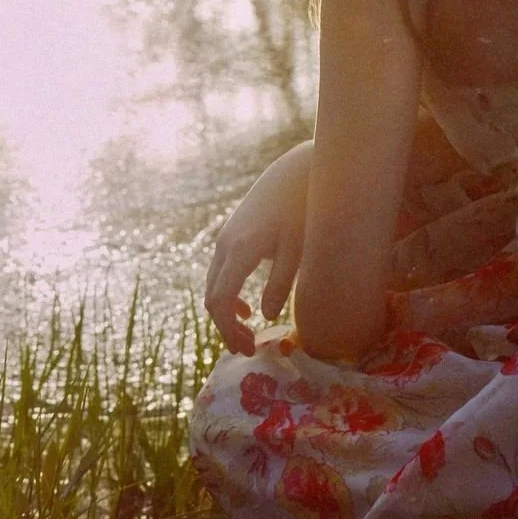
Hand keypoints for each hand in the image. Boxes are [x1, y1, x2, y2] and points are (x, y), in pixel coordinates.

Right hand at [204, 141, 311, 355]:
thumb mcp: (299, 248)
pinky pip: (221, 272)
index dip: (229, 330)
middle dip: (227, 327)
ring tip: (249, 335)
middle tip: (250, 350)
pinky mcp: (233, 234)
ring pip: (214, 285)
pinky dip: (228, 295)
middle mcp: (226, 244)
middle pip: (212, 297)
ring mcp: (226, 237)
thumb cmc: (305, 207)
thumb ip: (282, 283)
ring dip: (226, 313)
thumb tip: (268, 317)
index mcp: (241, 249)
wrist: (298, 169)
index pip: (220, 301)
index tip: (248, 349)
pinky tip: (247, 308)